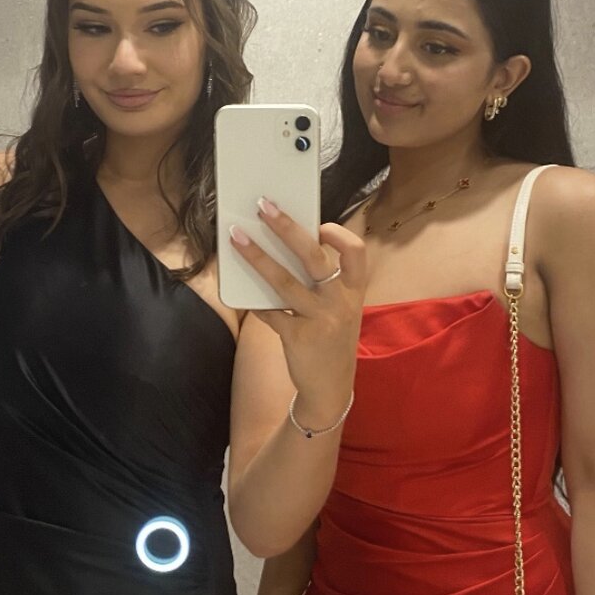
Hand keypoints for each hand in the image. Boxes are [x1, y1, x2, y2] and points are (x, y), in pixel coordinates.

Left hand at [230, 199, 365, 418]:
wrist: (330, 388)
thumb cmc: (330, 338)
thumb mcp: (339, 310)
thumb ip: (321, 284)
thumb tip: (282, 248)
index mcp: (354, 291)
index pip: (357, 253)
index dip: (340, 235)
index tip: (319, 224)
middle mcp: (340, 302)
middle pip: (314, 257)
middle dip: (287, 228)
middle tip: (264, 207)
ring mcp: (319, 320)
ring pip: (284, 281)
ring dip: (257, 257)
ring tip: (236, 238)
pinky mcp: (298, 337)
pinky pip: (270, 313)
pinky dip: (254, 302)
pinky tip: (241, 292)